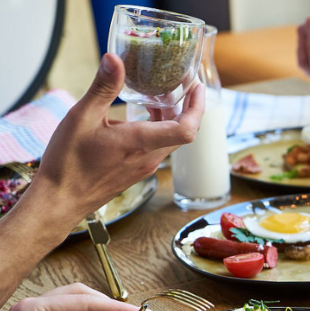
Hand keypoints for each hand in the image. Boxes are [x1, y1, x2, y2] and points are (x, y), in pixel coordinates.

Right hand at [31, 53, 204, 224]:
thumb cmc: (69, 163)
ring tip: (159, 95)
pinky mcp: (136, 170)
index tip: (197, 87)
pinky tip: (140, 116)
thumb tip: (114, 59)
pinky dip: (158, 129)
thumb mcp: (82, 117)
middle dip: (187, 107)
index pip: (187, 128)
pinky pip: (158, 147)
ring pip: (170, 139)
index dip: (198, 107)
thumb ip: (103, 87)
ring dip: (171, 118)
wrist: (59, 200)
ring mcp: (144, 166)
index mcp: (141, 142)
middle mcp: (149, 157)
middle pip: (183, 131)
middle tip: (181, 84)